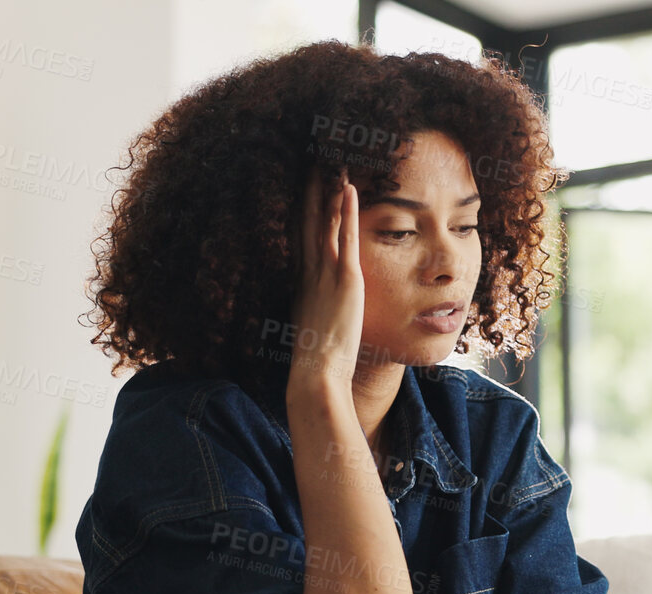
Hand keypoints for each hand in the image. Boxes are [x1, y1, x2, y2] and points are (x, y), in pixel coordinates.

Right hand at [288, 170, 366, 391]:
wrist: (316, 373)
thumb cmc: (318, 360)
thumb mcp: (316, 328)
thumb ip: (318, 311)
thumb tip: (322, 310)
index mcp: (304, 282)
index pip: (302, 237)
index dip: (302, 210)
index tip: (302, 187)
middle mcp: (310, 272)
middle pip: (308, 222)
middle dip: (309, 192)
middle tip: (309, 162)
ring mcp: (326, 274)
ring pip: (325, 223)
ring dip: (327, 192)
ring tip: (330, 163)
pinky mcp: (345, 280)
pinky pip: (347, 238)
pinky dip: (347, 211)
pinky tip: (349, 187)